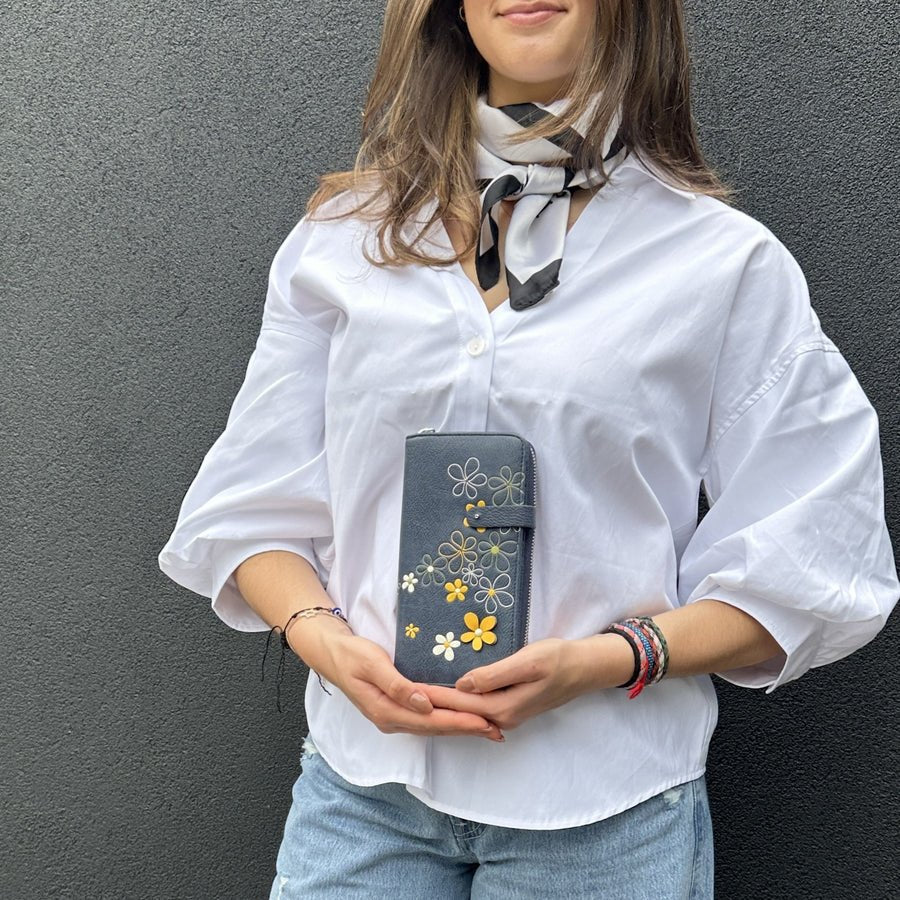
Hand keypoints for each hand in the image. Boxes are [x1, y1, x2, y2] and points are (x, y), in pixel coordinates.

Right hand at [286, 616, 503, 740]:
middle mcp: (392, 720)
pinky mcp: (395, 711)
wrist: (332, 654)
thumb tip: (424, 704)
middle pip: (436, 729)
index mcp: (387, 711)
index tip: (484, 722)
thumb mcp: (373, 664)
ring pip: (433, 727)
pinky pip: (427, 721)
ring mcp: (393, 718)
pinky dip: (447, 721)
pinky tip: (461, 719)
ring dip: (460, 728)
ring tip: (487, 729)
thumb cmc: (352, 655)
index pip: (432, 720)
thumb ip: (398, 685)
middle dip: (467, 729)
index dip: (460, 722)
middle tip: (497, 729)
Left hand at [416, 635, 628, 731]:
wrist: (586, 669)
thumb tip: (463, 683)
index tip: (405, 689)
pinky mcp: (512, 706)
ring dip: (444, 702)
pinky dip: (461, 700)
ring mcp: (508, 713)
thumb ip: (494, 675)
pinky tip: (448, 693)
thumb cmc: (559, 660)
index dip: (430, 694)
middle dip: (431, 702)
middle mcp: (503, 716)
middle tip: (401, 692)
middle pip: (459, 709)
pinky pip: (479, 706)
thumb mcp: (528, 662)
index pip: (458, 702)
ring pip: (468, 709)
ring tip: (417, 694)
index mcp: (503, 707)